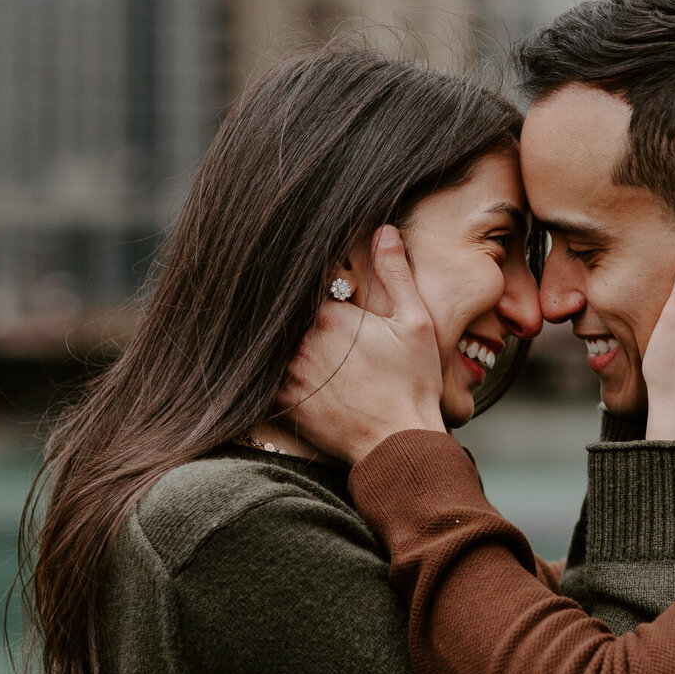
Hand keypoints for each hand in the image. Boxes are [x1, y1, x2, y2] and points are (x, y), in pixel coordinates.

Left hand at [277, 227, 446, 463]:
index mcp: (331, 315)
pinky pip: (260, 379)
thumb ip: (395, 274)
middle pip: (284, 313)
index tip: (319, 291)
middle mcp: (302, 340)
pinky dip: (261, 370)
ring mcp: (290, 373)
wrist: (399, 444)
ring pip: (269, 343)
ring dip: (274, 339)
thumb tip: (383, 230)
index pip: (308, 286)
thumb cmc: (413, 384)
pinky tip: (265, 367)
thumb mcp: (415, 322)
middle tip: (297, 317)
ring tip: (276, 333)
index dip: (312, 287)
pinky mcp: (284, 402)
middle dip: (289, 312)